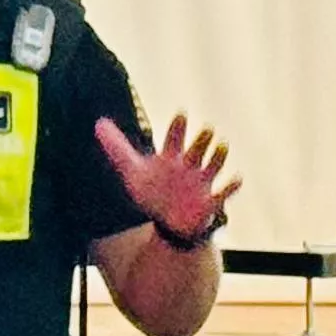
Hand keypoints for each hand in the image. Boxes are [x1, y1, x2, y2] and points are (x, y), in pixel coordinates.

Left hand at [96, 114, 240, 240]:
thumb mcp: (132, 171)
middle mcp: (189, 165)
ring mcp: (202, 182)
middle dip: (202, 140)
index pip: (175, 138)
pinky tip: (237, 178)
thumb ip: (117, 148)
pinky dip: (231, 186)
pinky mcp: (210, 201)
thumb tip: (99, 124)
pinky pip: (224, 192)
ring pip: (214, 165)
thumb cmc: (153, 191)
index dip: (178, 127)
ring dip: (219, 156)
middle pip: (197, 148)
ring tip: (222, 145)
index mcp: (171, 156)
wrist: (167, 222)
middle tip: (206, 128)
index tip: (181, 114)